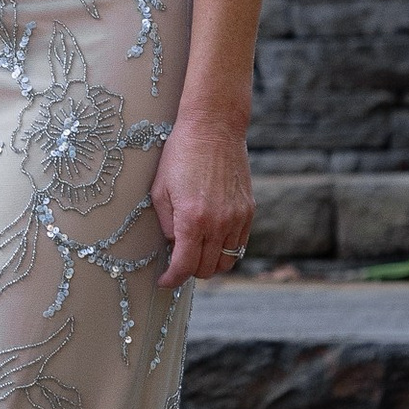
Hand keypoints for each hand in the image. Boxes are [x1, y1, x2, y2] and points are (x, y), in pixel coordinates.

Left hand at [150, 113, 252, 290]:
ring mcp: (237, 218)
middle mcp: (218, 223)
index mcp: (192, 219)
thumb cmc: (180, 154)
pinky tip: (212, 239)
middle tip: (177, 262)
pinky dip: (226, 250)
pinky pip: (240, 245)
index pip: (184, 265)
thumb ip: (166, 224)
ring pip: (227, 262)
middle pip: (206, 269)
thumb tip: (173, 246)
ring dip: (209, 264)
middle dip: (189, 271)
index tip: (164, 281)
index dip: (172, 279)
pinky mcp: (249, 211)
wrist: (213, 128)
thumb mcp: (160, 190)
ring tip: (195, 253)